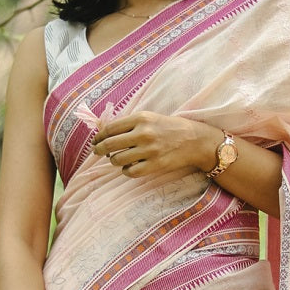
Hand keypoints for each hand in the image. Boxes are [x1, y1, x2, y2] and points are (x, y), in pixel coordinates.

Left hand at [92, 109, 218, 179]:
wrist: (194, 140)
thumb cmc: (169, 128)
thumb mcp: (150, 118)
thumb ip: (129, 124)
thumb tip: (105, 133)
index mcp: (141, 118)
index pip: (110, 128)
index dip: (99, 136)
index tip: (95, 141)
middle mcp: (144, 133)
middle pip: (110, 144)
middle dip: (99, 149)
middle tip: (97, 152)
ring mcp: (149, 150)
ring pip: (118, 159)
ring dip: (114, 160)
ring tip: (118, 159)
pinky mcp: (155, 165)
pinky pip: (130, 172)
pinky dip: (126, 171)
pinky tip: (130, 167)